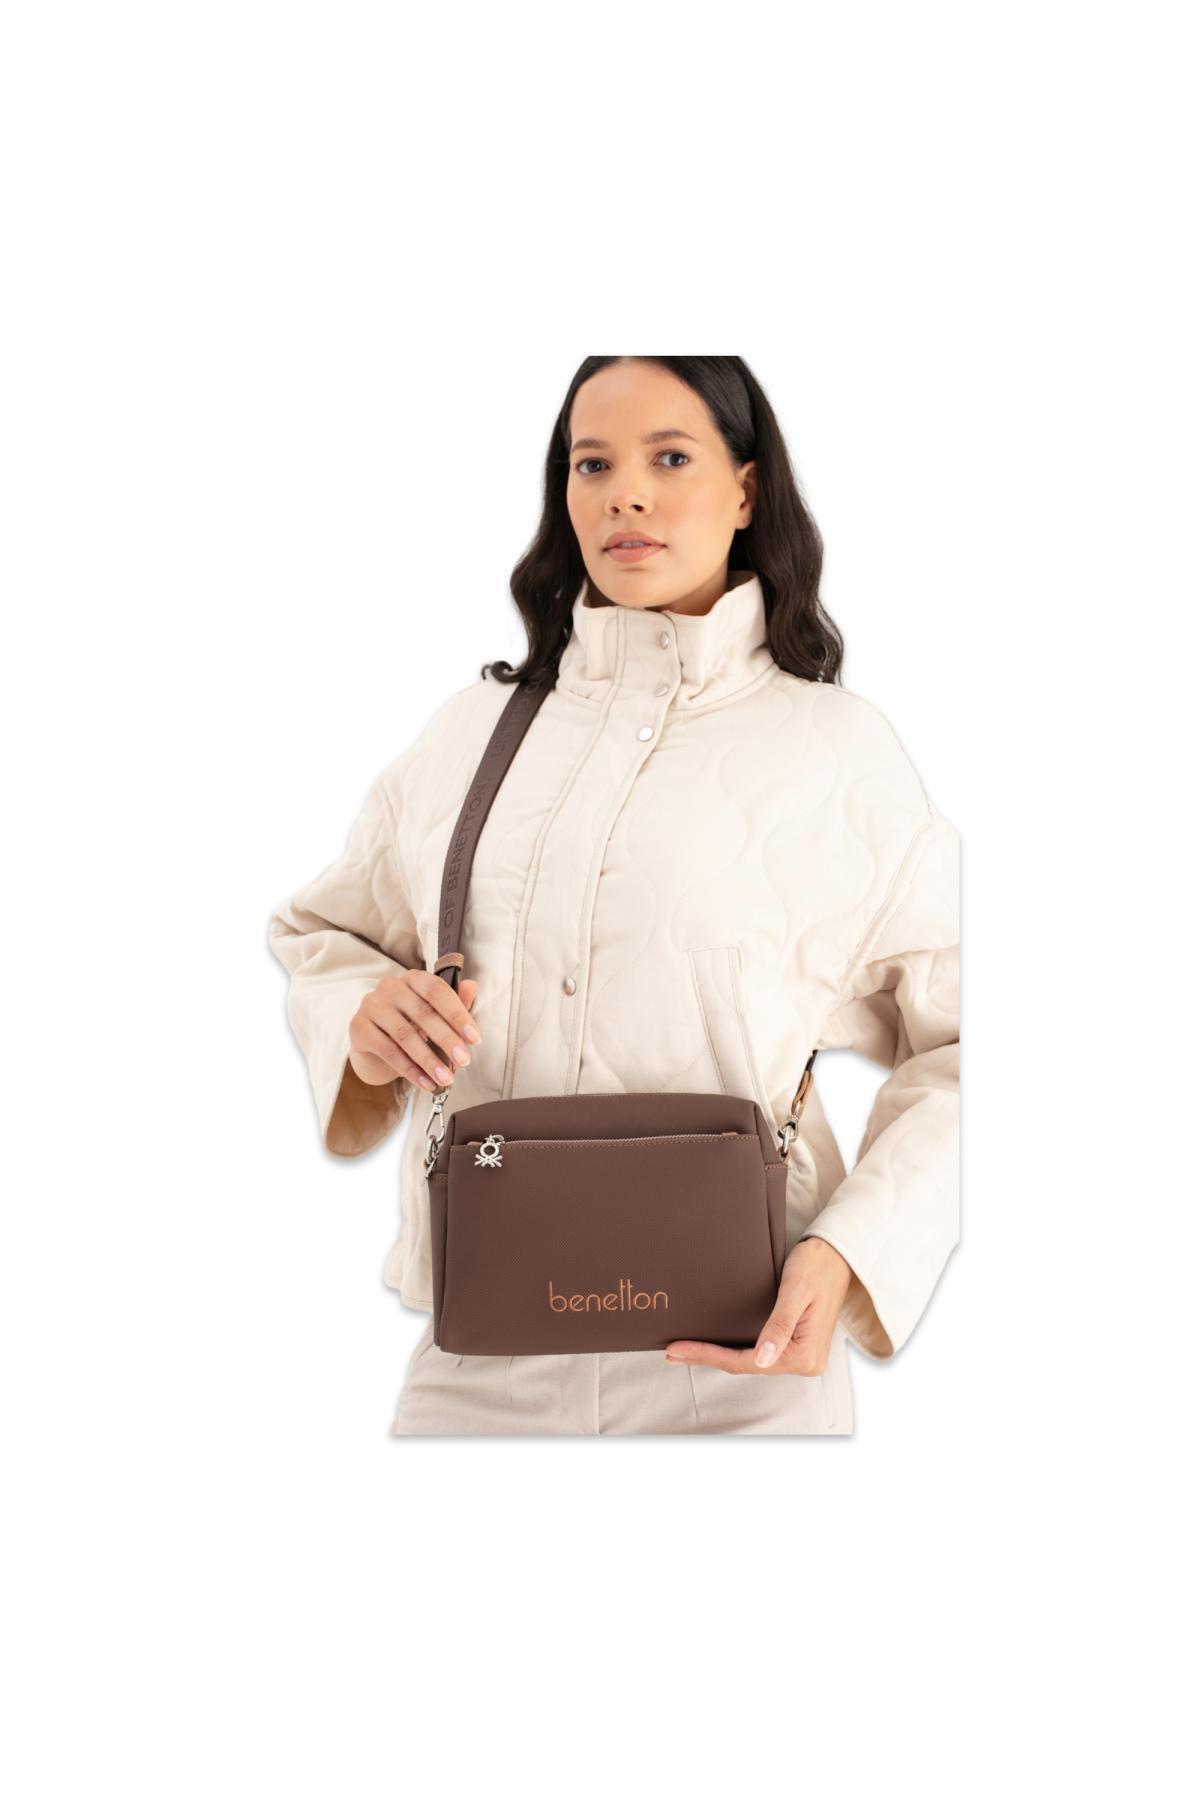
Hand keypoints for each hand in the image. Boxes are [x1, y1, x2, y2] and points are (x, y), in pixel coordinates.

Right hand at [349, 971, 479, 1092]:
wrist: (376, 1048)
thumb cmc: (411, 1026)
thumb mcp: (436, 1016)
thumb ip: (455, 1002)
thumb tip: (472, 987)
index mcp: (413, 978)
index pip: (437, 990)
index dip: (457, 1014)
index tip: (474, 1038)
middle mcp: (390, 987)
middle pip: (423, 1013)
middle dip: (447, 1040)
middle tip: (464, 1061)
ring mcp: (371, 1005)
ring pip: (405, 1034)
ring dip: (429, 1060)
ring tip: (446, 1078)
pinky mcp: (358, 1027)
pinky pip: (388, 1051)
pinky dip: (410, 1069)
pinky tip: (425, 1082)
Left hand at [664, 1237, 852, 1374]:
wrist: (838, 1254)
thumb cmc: (817, 1267)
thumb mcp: (795, 1293)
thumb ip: (778, 1326)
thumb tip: (763, 1359)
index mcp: (804, 1356)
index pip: (746, 1362)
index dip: (709, 1356)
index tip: (678, 1351)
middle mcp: (805, 1363)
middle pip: (745, 1365)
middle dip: (708, 1358)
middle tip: (673, 1353)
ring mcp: (801, 1355)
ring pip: (751, 1361)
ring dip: (719, 1355)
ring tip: (686, 1350)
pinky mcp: (796, 1345)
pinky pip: (760, 1353)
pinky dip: (735, 1349)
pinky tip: (716, 1345)